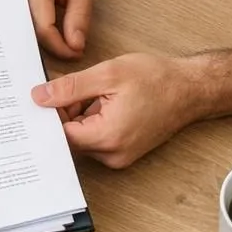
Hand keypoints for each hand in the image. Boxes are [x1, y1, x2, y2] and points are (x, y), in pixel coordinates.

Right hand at [0, 0, 92, 58]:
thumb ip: (79, 17)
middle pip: (22, 30)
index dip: (59, 46)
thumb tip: (74, 47)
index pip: (43, 27)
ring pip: (9, 27)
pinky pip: (3, 18)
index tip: (73, 52)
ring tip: (43, 52)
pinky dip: (16, 30)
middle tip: (61, 54)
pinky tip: (26, 39)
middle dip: (42, 49)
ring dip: (27, 42)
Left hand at [33, 53, 205, 167]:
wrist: (192, 89)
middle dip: (65, 113)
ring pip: (83, 138)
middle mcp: (112, 155)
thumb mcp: (108, 74)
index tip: (43, 97)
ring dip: (80, 116)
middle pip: (71, 138)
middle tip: (69, 88)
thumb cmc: (158, 80)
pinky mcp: (124, 152)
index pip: (61, 135)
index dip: (50, 115)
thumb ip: (70, 88)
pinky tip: (104, 102)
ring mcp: (119, 157)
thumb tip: (40, 97)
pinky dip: (93, 121)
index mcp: (107, 137)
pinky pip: (97, 139)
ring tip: (95, 93)